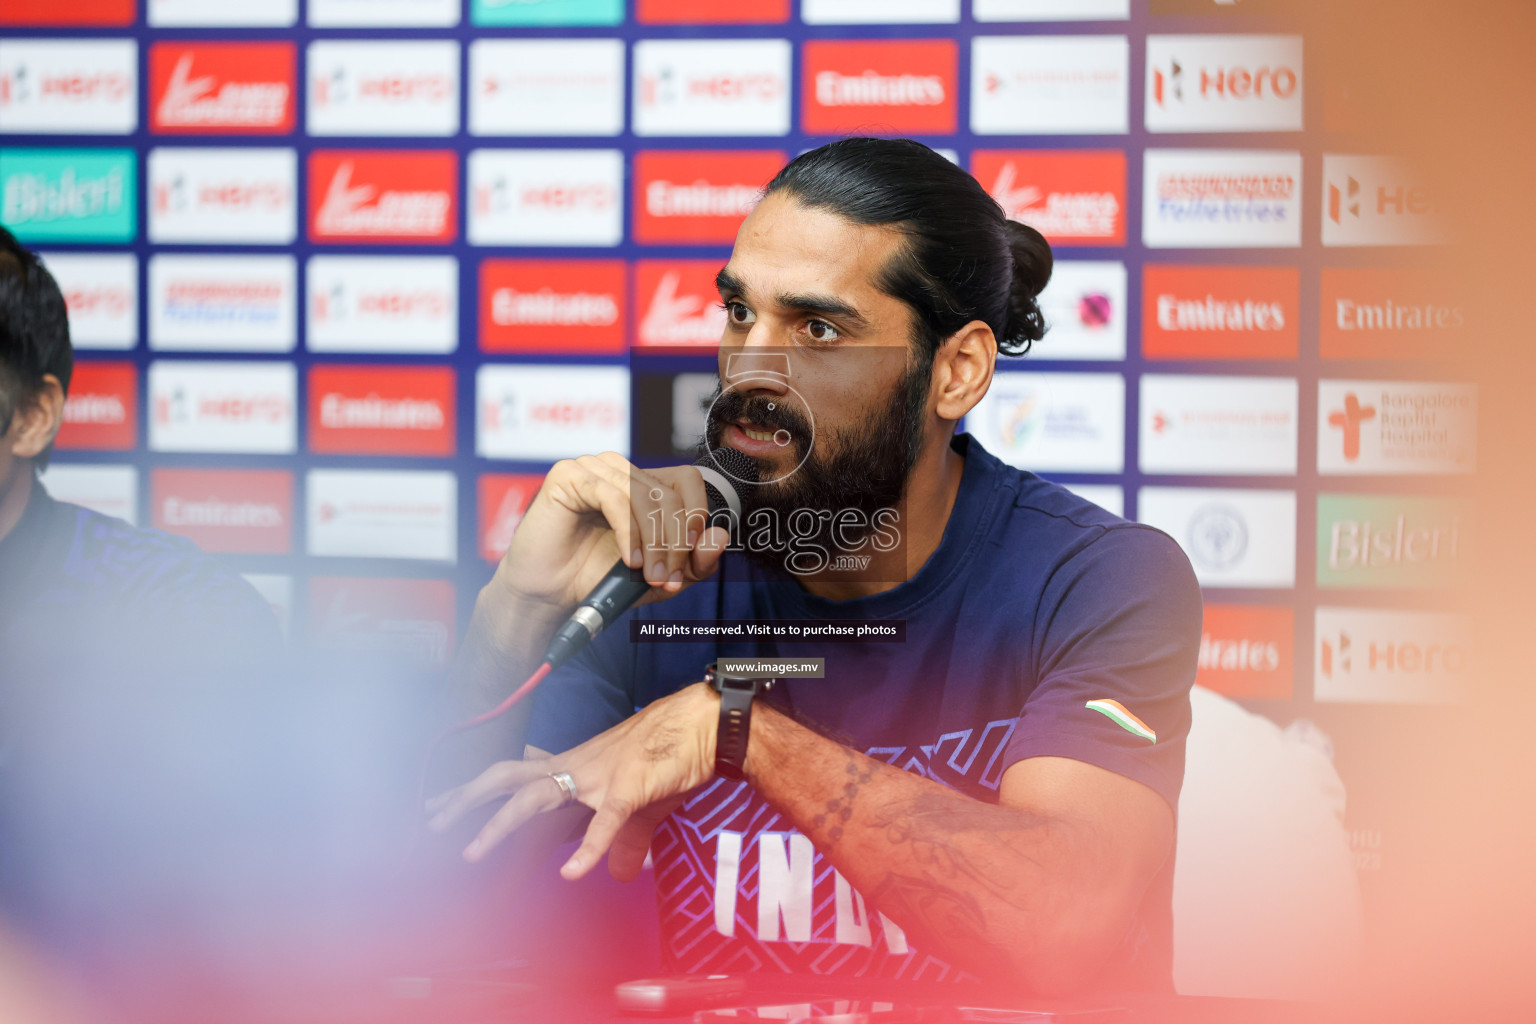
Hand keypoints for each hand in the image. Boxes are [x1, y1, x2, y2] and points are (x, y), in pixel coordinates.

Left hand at [426, 682, 719, 878]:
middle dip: (466, 798)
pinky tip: (571, 874)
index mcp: (573, 766)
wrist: (701, 724)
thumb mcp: (636, 805)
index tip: (442, 798)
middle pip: (507, 778)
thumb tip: (614, 873)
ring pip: (536, 797)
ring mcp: (598, 778)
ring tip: (472, 853)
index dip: (476, 787)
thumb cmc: (668, 756)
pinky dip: (586, 849)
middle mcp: (576, 767)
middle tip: (431, 821)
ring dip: (499, 826)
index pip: (514, 773)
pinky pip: (602, 822)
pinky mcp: (628, 790)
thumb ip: (619, 840)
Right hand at [490, 453, 730, 619]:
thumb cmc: (599, 580)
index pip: (689, 480)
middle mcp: (621, 471)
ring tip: (648, 575)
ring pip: (645, 495)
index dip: (696, 515)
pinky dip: (628, 533)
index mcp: (643, 485)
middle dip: (675, 541)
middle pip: (670, 492)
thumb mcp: (659, 578)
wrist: (551, 596)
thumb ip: (693, 562)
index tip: (691, 556)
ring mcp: (594, 468)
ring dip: (654, 541)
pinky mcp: (569, 476)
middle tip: (666, 577)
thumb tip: (720, 537)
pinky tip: (628, 560)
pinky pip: (614, 497)